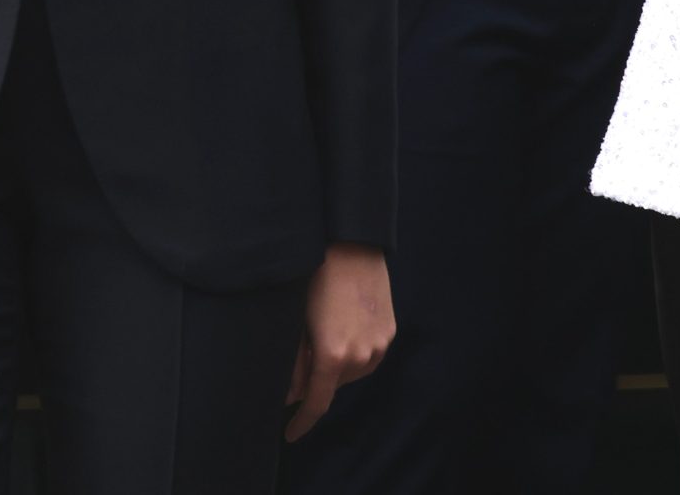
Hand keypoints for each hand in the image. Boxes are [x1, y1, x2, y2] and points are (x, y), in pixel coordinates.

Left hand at [285, 242, 393, 440]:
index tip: (289, 434)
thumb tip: (289, 394)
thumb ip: (293, 362)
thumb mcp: (296, 321)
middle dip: (316, 378)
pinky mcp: (390, 331)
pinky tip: (343, 325)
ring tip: (324, 332)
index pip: (316, 404)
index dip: (301, 422)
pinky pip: (369, 354)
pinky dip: (354, 351)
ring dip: (336, 365)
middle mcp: (361, 357)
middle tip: (302, 352)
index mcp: (332, 356)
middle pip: (332, 384)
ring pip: (352, 371)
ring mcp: (379, 344)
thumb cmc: (315, 278)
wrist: (352, 245)